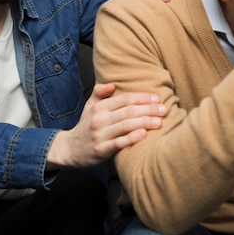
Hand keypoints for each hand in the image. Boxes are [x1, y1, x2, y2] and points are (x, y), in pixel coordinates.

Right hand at [46, 83, 167, 168]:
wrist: (69, 149)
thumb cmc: (85, 126)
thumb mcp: (89, 107)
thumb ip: (99, 93)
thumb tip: (113, 84)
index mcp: (99, 107)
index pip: (125, 99)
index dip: (142, 97)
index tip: (157, 98)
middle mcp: (99, 119)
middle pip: (128, 111)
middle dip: (148, 109)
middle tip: (164, 109)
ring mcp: (100, 135)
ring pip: (126, 125)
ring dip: (145, 122)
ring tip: (160, 122)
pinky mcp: (101, 150)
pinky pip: (119, 142)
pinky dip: (132, 138)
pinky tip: (144, 134)